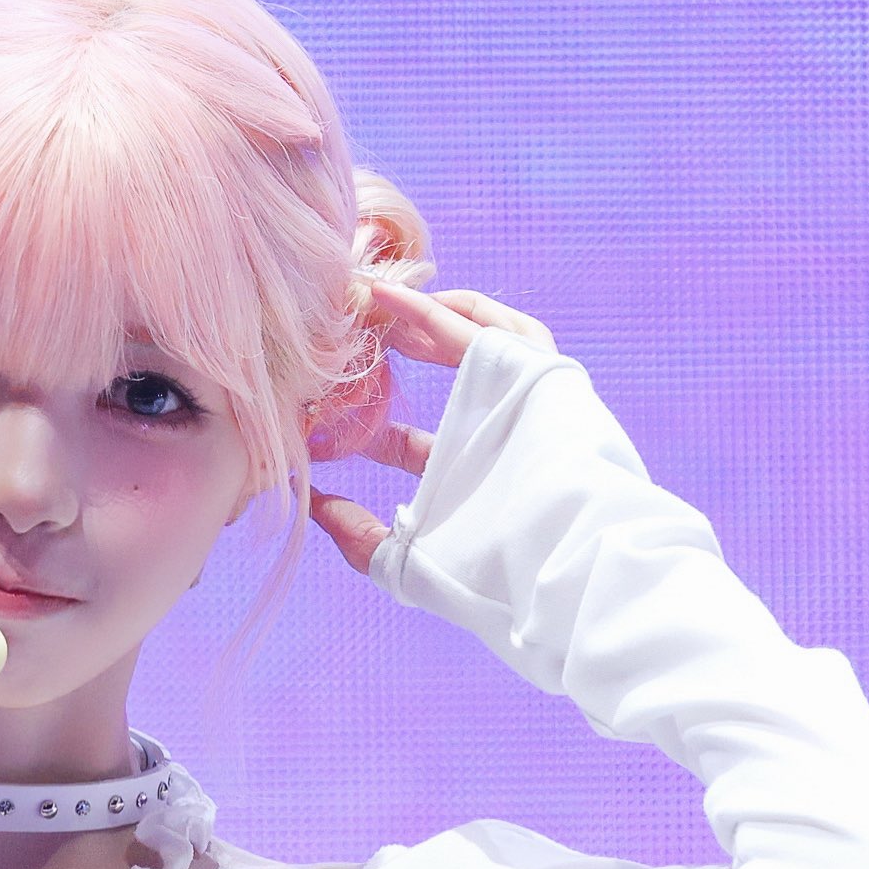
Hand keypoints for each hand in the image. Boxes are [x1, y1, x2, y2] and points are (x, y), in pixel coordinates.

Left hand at [307, 285, 558, 573]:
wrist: (554, 561)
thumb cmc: (487, 570)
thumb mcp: (406, 562)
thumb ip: (358, 539)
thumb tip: (314, 507)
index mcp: (467, 479)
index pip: (408, 446)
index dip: (370, 429)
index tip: (324, 409)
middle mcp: (495, 431)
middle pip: (441, 383)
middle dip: (394, 358)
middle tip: (345, 339)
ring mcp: (520, 396)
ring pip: (468, 341)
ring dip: (417, 321)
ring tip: (367, 306)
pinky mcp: (534, 368)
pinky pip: (480, 327)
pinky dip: (435, 311)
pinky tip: (388, 297)